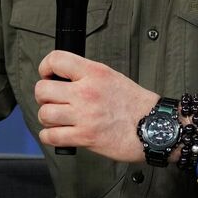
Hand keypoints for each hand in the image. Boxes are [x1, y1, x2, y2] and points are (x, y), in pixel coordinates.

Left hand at [34, 52, 158, 162]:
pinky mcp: (84, 137)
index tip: (47, 75)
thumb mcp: (112, 77)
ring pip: (44, 114)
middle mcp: (86, 92)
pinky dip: (49, 136)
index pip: (56, 60)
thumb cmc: (136, 104)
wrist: (154, 126)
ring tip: (57, 119)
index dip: (45, 67)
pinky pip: (51, 136)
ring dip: (47, 118)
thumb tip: (63, 79)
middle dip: (44, 97)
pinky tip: (58, 134)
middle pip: (43, 90)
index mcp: (94, 73)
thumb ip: (87, 76)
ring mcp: (84, 115)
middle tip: (53, 101)